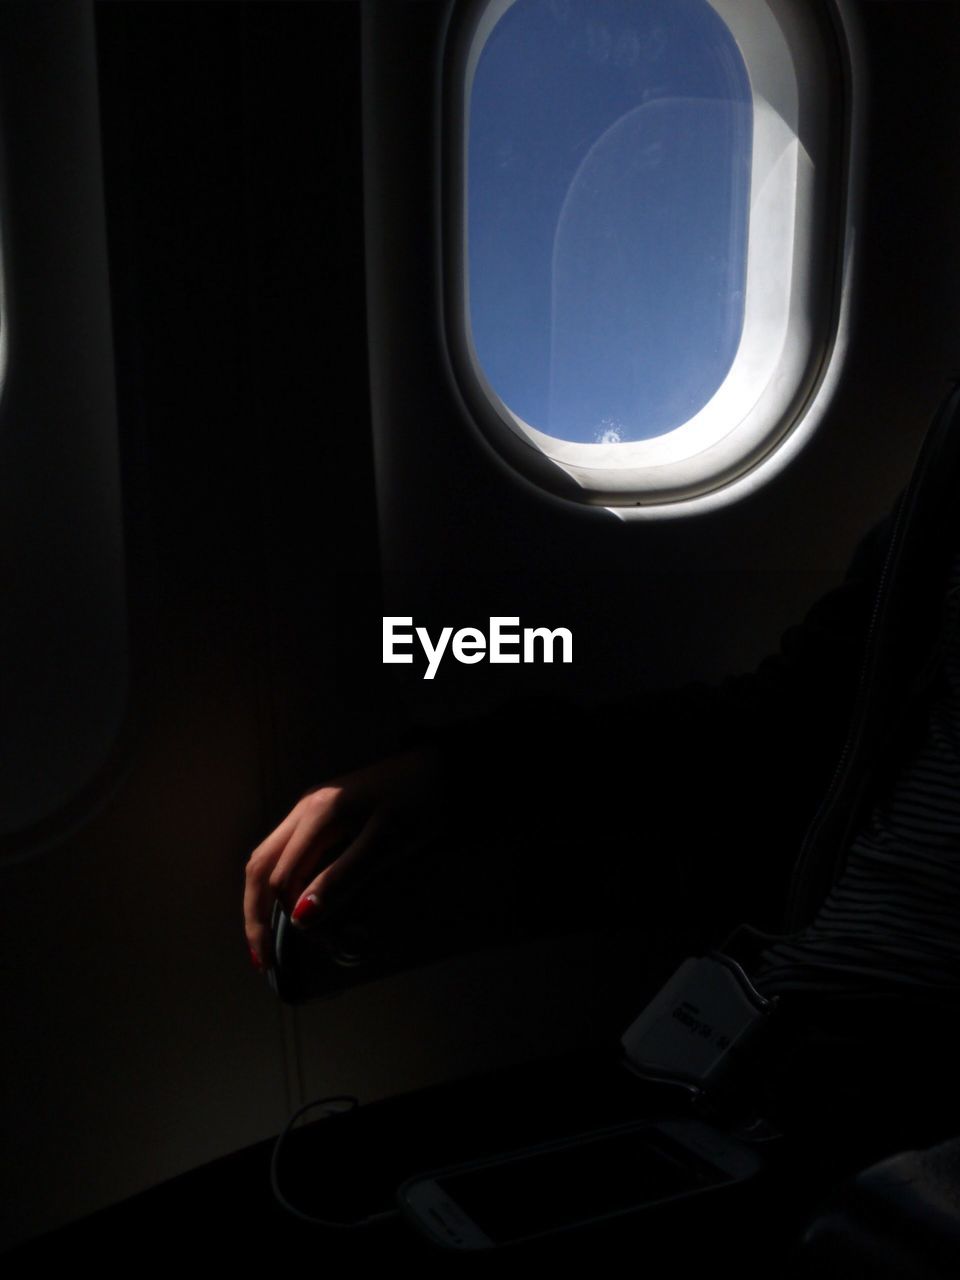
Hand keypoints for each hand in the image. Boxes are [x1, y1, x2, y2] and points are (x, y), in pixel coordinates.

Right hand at [243, 747, 441, 969]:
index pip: (281, 877)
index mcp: (317, 814)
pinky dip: (288, 883)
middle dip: (258, 914)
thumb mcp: (388, 844)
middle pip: (260, 866)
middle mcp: (304, 809)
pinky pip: (289, 853)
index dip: (289, 917)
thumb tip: (300, 918)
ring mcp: (309, 809)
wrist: (442, 767)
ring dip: (269, 901)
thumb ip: (343, 879)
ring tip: (273, 938)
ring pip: (270, 859)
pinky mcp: (320, 814)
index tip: (319, 945)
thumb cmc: (421, 802)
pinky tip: (296, 905)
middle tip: (263, 960)